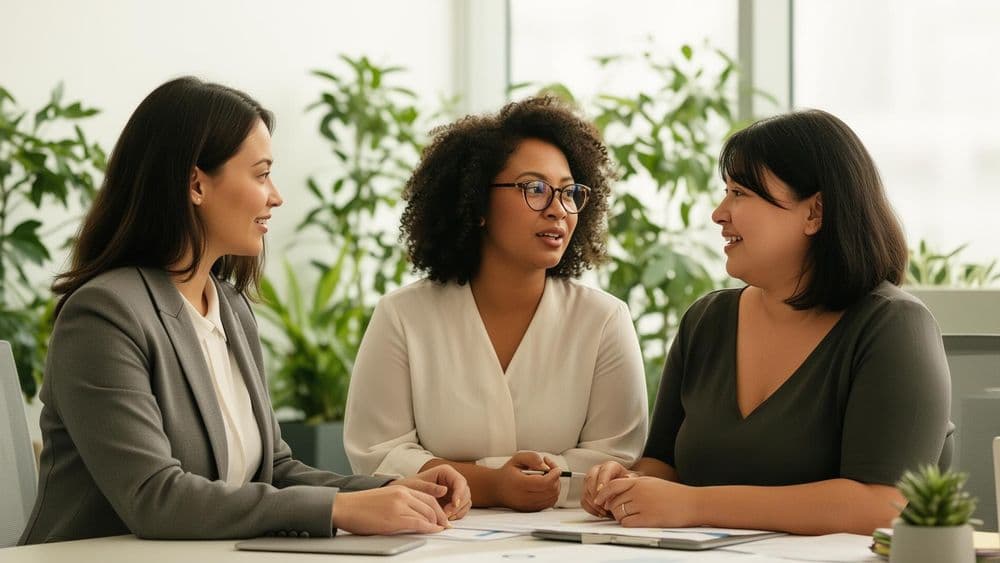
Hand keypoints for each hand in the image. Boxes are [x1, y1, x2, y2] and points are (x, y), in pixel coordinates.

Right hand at [331, 485, 448, 534]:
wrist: (345, 506)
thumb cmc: (361, 505)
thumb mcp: (386, 497)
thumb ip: (401, 502)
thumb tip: (414, 515)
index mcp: (401, 488)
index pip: (427, 497)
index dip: (438, 508)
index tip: (442, 516)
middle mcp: (403, 495)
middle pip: (431, 505)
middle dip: (441, 516)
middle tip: (445, 525)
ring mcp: (400, 506)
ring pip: (427, 514)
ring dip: (436, 523)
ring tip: (440, 529)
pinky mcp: (395, 518)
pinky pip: (419, 523)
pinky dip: (429, 528)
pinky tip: (433, 531)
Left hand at [395, 465, 471, 520]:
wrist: (405, 496)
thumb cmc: (410, 487)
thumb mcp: (417, 486)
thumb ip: (430, 488)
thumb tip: (445, 490)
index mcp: (445, 472)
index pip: (459, 481)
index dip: (460, 493)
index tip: (455, 504)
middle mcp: (452, 480)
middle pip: (465, 492)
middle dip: (458, 504)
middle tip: (447, 513)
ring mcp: (454, 491)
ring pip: (465, 501)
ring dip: (458, 511)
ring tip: (445, 517)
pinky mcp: (453, 501)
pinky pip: (462, 508)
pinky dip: (457, 514)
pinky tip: (447, 518)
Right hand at [493, 451, 560, 511]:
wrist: (496, 489)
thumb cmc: (507, 473)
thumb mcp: (517, 459)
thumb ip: (532, 458)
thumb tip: (544, 465)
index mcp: (520, 484)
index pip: (545, 482)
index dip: (554, 474)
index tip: (555, 468)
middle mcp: (524, 497)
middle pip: (551, 490)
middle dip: (556, 479)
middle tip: (550, 470)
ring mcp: (529, 506)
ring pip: (552, 498)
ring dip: (555, 486)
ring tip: (547, 478)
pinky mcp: (532, 510)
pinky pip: (549, 503)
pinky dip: (552, 494)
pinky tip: (546, 487)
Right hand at [582, 461, 636, 517]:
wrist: (626, 490)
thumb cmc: (629, 485)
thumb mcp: (633, 480)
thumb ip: (630, 479)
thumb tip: (627, 478)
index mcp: (611, 467)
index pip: (603, 471)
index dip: (601, 481)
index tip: (601, 491)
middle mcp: (599, 471)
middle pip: (590, 478)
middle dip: (594, 492)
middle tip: (601, 503)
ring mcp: (591, 481)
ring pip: (585, 490)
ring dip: (593, 502)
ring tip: (604, 510)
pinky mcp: (587, 492)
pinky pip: (583, 500)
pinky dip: (590, 508)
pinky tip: (599, 512)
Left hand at [592, 476, 699, 527]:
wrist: (693, 503)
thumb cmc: (674, 494)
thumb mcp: (652, 482)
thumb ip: (635, 484)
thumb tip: (618, 489)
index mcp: (639, 481)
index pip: (612, 485)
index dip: (602, 494)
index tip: (599, 500)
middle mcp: (639, 492)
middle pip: (613, 502)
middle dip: (613, 509)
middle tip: (620, 512)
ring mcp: (643, 505)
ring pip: (618, 513)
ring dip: (620, 517)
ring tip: (631, 517)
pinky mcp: (648, 519)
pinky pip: (627, 523)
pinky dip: (627, 524)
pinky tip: (635, 523)